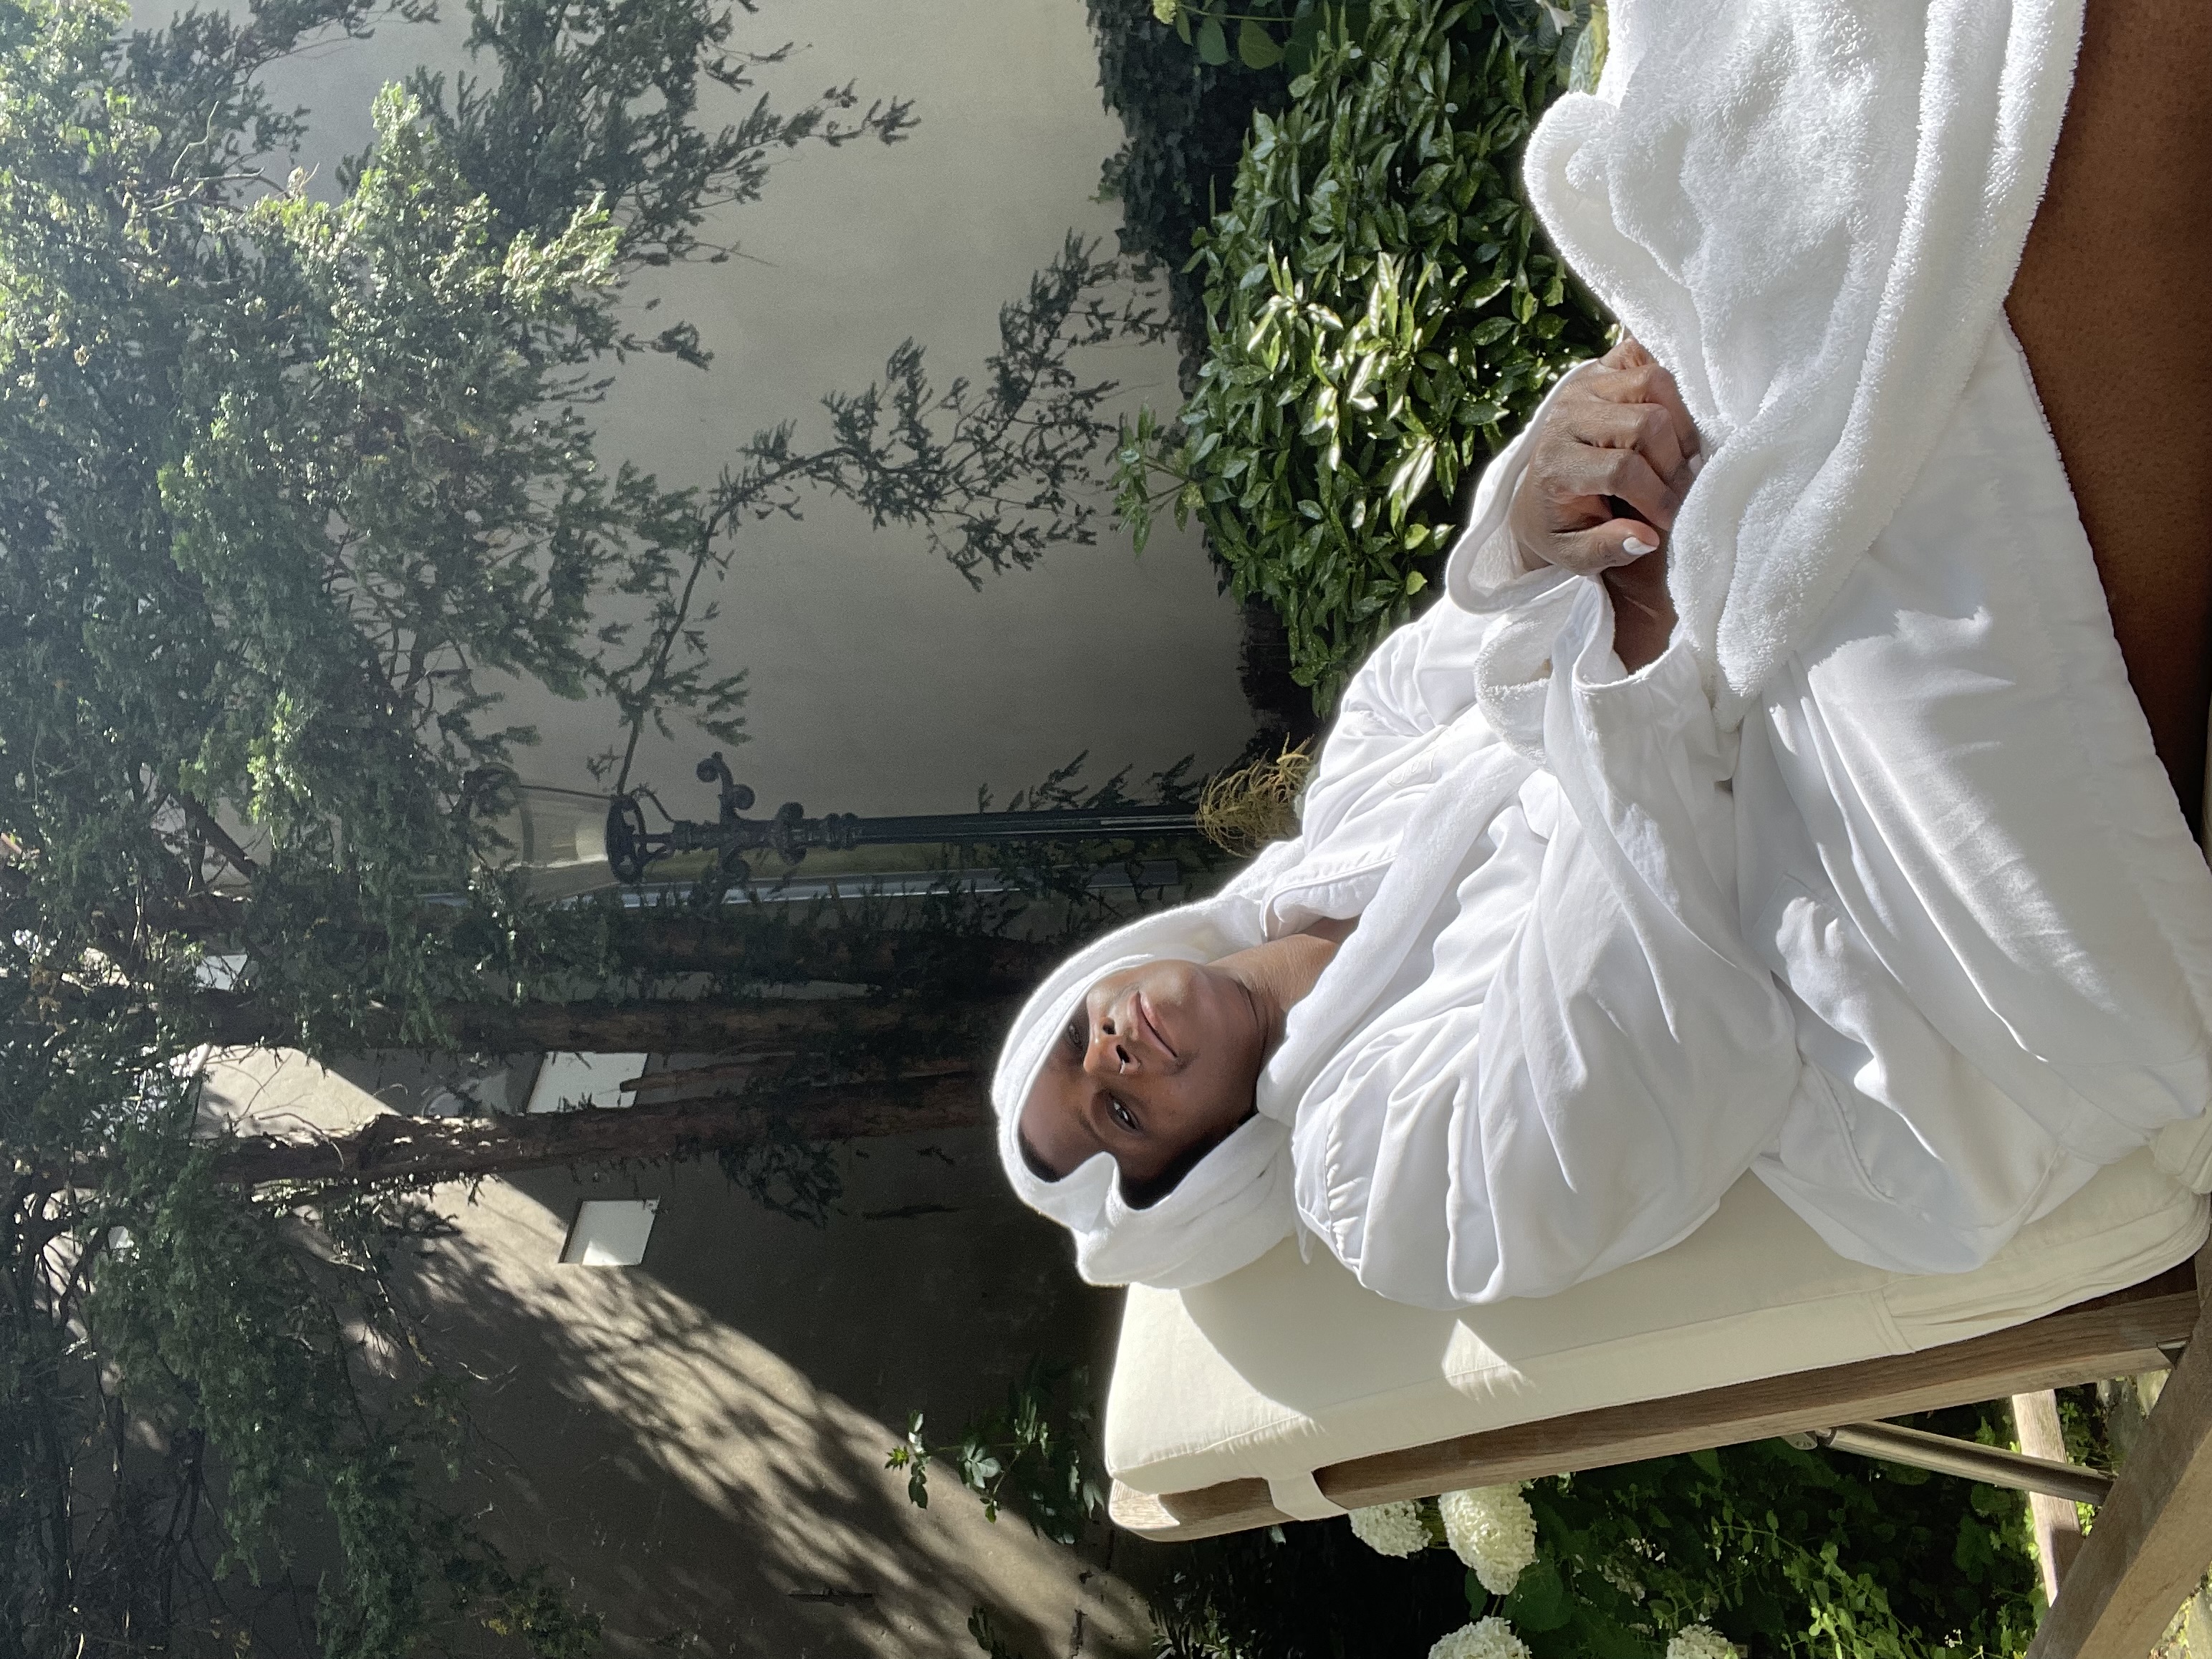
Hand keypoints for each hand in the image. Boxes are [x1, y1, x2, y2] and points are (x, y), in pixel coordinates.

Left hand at [1507, 337, 1698, 670]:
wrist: (1538, 492)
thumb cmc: (1562, 525)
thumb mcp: (1573, 554)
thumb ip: (1606, 551)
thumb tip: (1648, 538)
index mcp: (1555, 463)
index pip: (1623, 469)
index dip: (1657, 496)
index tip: (1669, 519)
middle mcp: (1566, 415)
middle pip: (1647, 423)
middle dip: (1673, 463)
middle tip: (1677, 490)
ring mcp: (1583, 385)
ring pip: (1655, 382)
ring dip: (1679, 424)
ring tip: (1676, 459)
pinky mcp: (1600, 368)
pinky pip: (1644, 355)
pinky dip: (1664, 384)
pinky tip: (1667, 421)